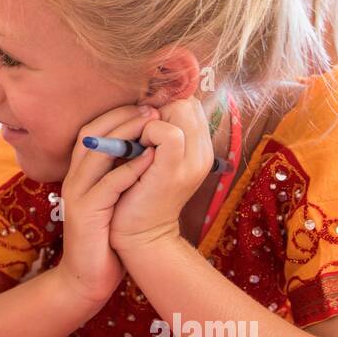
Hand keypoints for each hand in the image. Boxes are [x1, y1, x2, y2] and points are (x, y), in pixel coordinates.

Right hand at [58, 105, 159, 306]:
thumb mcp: (113, 198)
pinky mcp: (85, 213)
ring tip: (153, 123)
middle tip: (152, 107)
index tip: (147, 104)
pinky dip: (129, 169)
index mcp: (80, 172)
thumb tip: (149, 147)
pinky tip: (151, 159)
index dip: (118, 113)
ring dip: (126, 134)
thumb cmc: (106, 236)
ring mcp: (77, 194)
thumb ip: (123, 172)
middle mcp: (74, 178)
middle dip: (122, 116)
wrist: (87, 277)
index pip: (93, 129)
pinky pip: (107, 185)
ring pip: (97, 153)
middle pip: (91, 133)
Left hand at [108, 95, 211, 258]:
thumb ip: (158, 133)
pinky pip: (168, 132)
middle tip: (139, 135)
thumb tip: (147, 103)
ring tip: (136, 144)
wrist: (139, 235)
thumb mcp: (154, 158)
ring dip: (150, 119)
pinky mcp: (174, 170)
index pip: (189, 102)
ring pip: (180, 109)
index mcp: (200, 148)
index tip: (144, 126)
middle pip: (186, 101)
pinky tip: (134, 151)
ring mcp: (192, 161)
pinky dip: (146, 133)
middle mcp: (203, 152)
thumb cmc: (138, 192)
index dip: (164, 106)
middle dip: (158, 109)